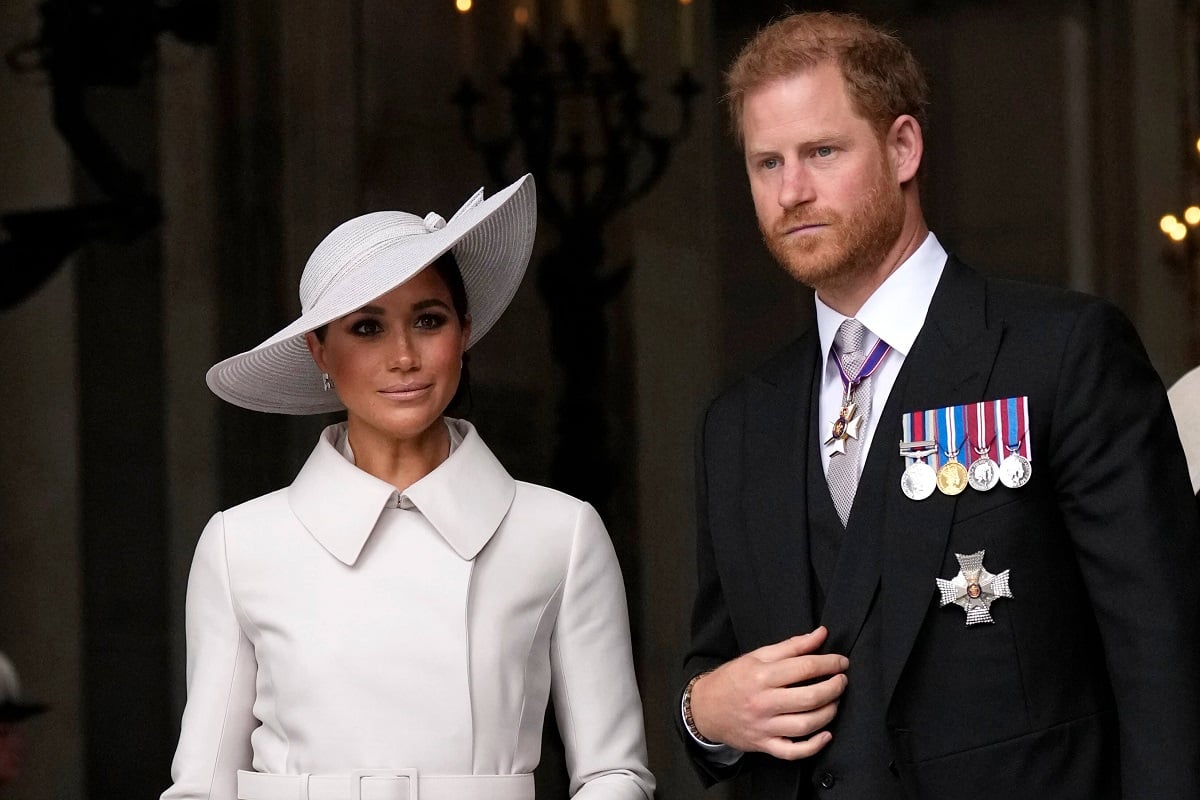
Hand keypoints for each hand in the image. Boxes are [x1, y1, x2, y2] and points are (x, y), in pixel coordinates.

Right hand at [690, 626, 848, 758]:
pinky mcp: (765, 744)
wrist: (706, 708)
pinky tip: (826, 734)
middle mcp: (763, 702)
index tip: (841, 662)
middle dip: (834, 688)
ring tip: (834, 701)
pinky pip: (793, 751)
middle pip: (809, 697)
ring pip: (805, 725)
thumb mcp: (758, 656)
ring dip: (829, 712)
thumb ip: (792, 646)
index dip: (829, 663)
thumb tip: (821, 634)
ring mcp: (764, 726)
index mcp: (761, 675)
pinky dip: (814, 746)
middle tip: (842, 681)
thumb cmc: (733, 679)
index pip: (804, 667)